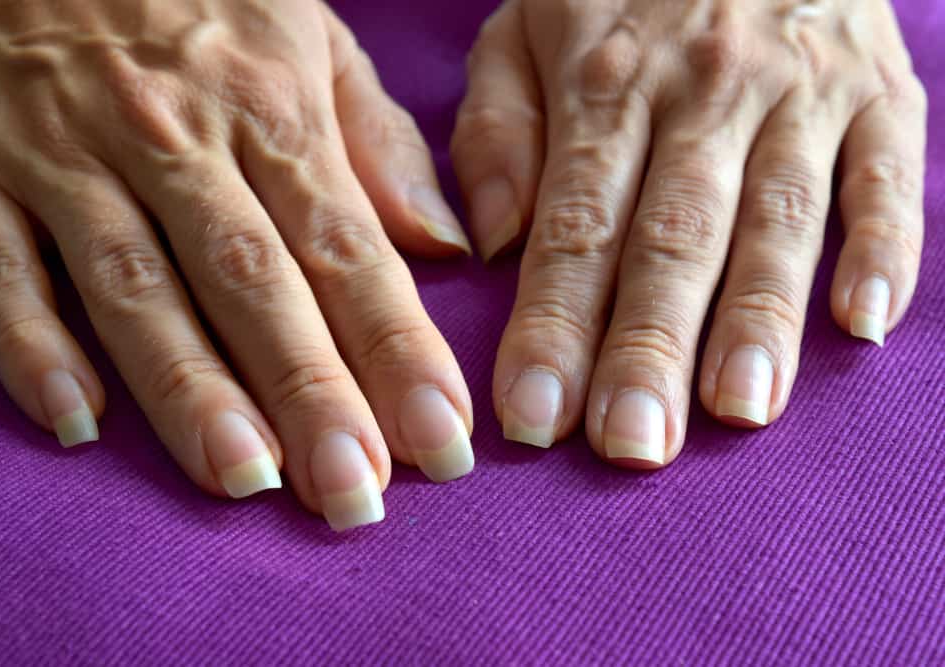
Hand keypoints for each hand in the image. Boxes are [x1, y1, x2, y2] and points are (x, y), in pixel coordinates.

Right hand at [0, 0, 475, 530]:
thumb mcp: (311, 37)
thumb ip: (377, 143)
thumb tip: (446, 250)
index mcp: (270, 107)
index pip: (347, 250)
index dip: (398, 349)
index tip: (442, 440)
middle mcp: (174, 136)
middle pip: (252, 283)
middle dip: (309, 393)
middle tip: (355, 497)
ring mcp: (67, 153)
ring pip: (134, 285)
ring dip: (188, 388)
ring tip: (243, 479)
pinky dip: (29, 344)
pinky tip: (74, 423)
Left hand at [452, 0, 925, 464]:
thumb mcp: (522, 28)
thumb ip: (496, 132)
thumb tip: (496, 245)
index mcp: (603, 83)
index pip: (574, 229)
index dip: (552, 329)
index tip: (532, 420)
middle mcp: (701, 90)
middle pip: (673, 238)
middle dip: (649, 348)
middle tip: (631, 443)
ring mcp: (798, 89)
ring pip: (778, 218)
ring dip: (758, 319)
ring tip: (736, 409)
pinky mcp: (878, 87)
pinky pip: (888, 174)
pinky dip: (884, 246)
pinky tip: (863, 323)